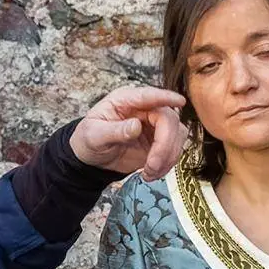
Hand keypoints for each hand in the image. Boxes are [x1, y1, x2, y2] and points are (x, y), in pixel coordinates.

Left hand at [69, 87, 187, 181]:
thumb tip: (136, 126)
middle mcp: (144, 110)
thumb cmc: (89, 139)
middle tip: (152, 165)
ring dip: (168, 156)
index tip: (179, 101)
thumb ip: (115, 131)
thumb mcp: (94, 135)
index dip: (165, 97)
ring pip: (177, 135)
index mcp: (126, 100)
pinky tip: (151, 173)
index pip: (149, 95)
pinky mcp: (160, 142)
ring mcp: (154, 126)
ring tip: (149, 172)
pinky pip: (173, 150)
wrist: (92, 159)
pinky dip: (166, 164)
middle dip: (165, 145)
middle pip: (168, 119)